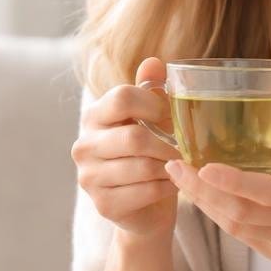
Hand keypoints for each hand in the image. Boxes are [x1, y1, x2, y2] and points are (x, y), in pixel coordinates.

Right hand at [71, 56, 181, 239]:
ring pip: (143, 167)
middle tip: (187, 149)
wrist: (145, 208)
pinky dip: (167, 188)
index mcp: (94, 117)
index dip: (154, 105)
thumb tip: (154, 62)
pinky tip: (173, 184)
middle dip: (168, 144)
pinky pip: (145, 192)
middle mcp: (83, 145)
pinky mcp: (103, 204)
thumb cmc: (150, 156)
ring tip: (182, 166)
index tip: (171, 117)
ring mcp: (89, 177)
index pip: (122, 98)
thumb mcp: (151, 121)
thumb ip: (151, 91)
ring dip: (170, 168)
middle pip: (135, 137)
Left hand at [165, 124, 270, 269]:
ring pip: (235, 226)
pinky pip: (239, 235)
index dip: (234, 182)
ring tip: (179, 177)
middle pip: (242, 211)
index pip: (270, 192)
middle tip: (173, 165)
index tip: (203, 167)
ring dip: (203, 202)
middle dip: (202, 190)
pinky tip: (200, 195)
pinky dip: (216, 213)